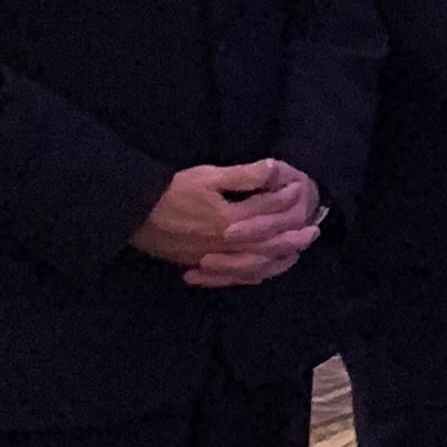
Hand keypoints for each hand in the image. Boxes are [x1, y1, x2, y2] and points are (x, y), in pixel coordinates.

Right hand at [131, 160, 318, 286]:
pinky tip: (264, 270)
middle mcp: (225, 244)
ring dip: (279, 259)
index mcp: (229, 220)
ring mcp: (213, 258)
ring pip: (256, 265)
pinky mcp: (201, 265)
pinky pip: (234, 277)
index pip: (267, 212)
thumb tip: (274, 168)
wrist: (132, 212)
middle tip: (313, 232)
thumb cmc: (170, 190)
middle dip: (293, 237)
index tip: (299, 190)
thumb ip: (244, 176)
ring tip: (295, 253)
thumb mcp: (208, 176)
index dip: (285, 200)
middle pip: (268, 244)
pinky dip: (254, 274)